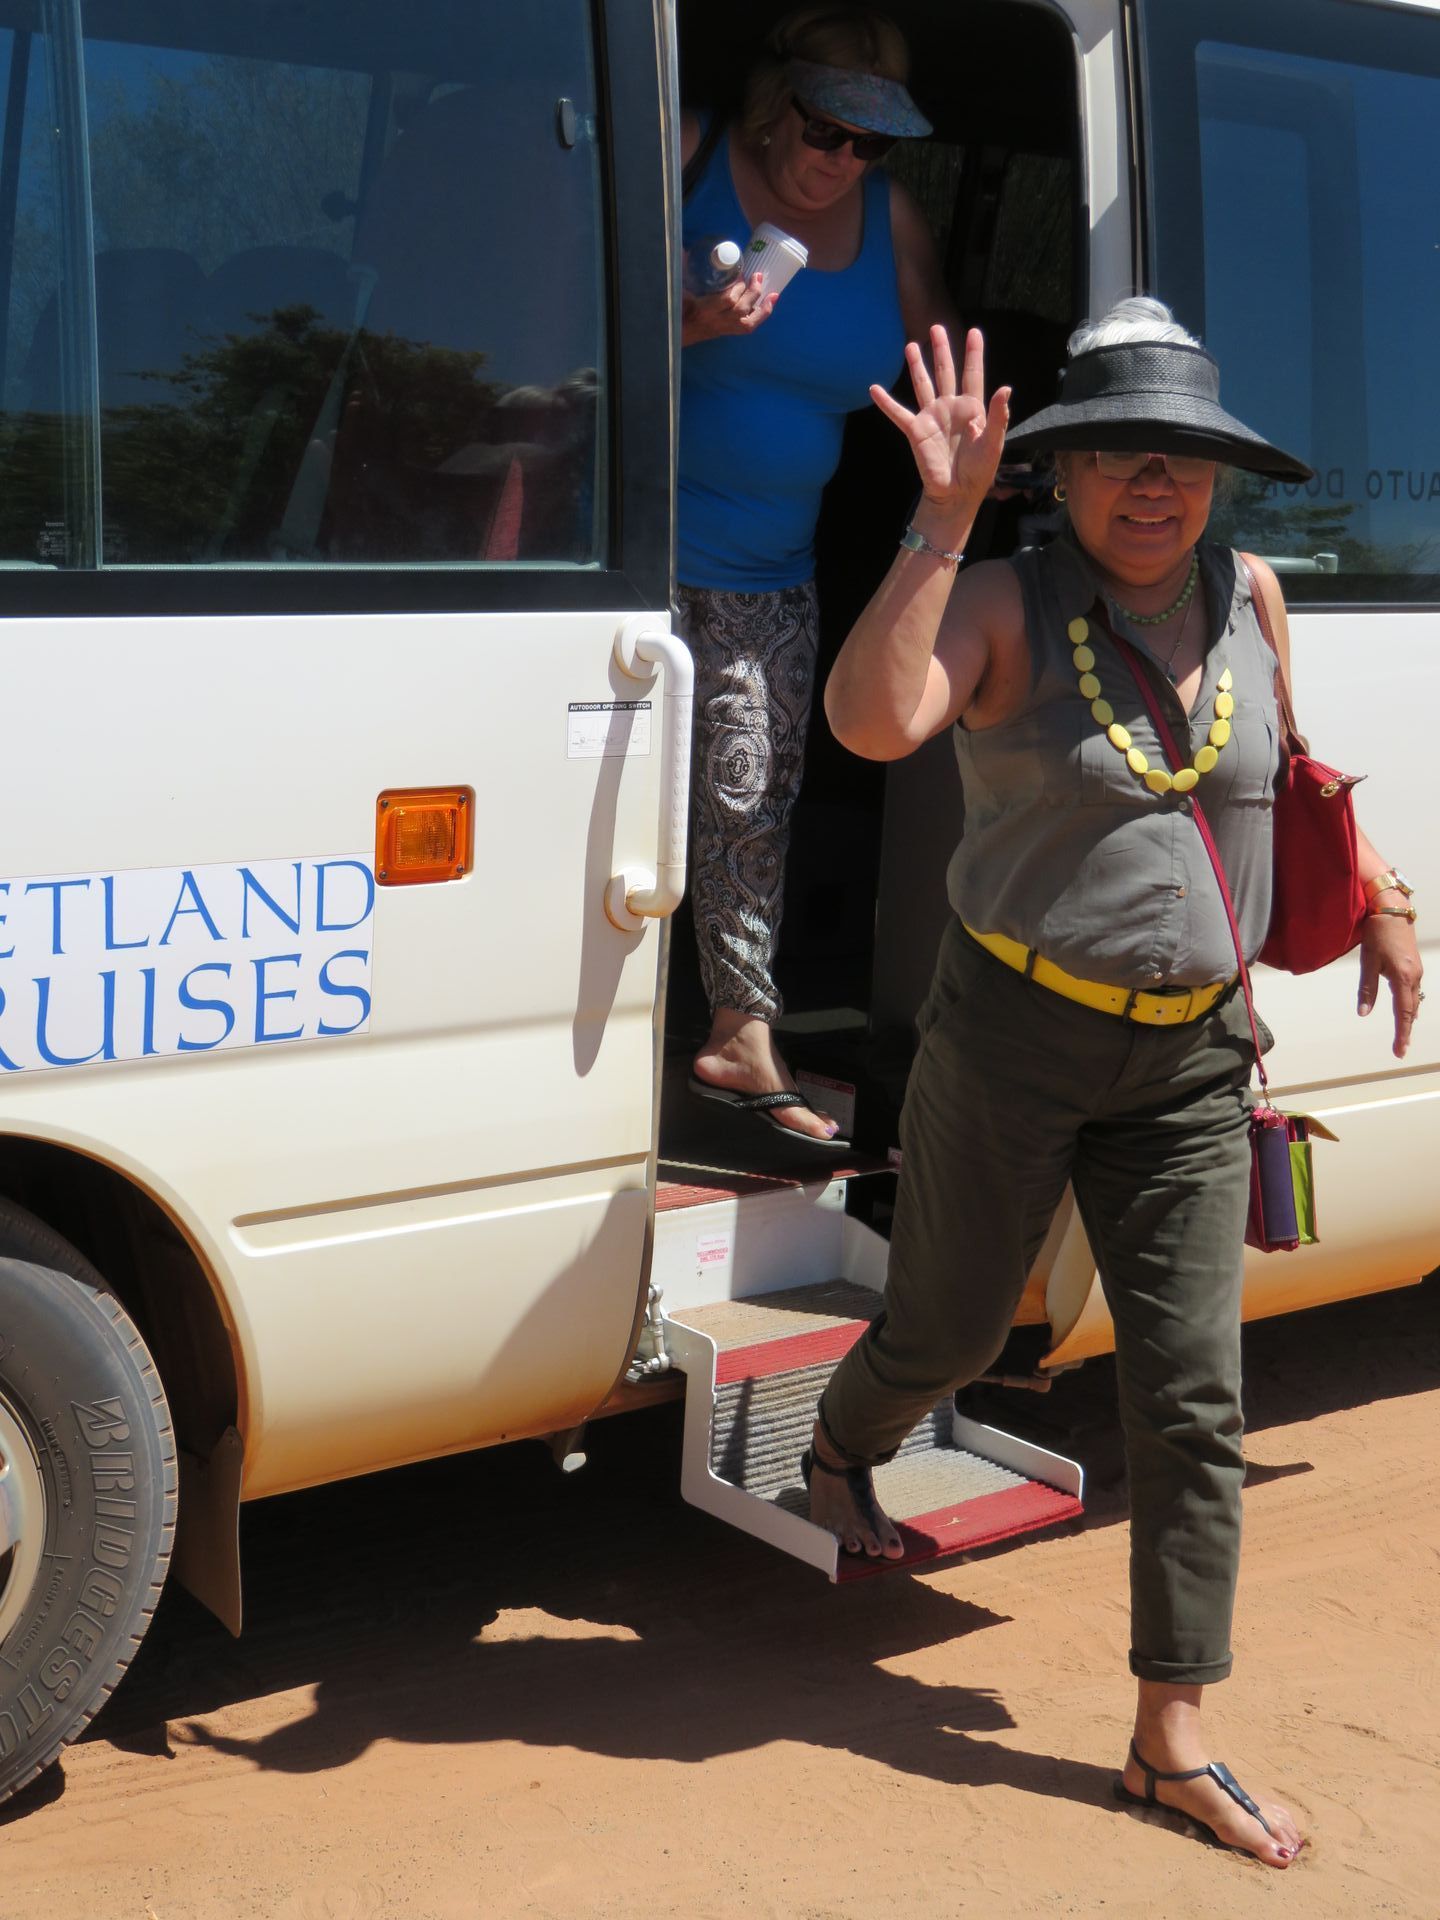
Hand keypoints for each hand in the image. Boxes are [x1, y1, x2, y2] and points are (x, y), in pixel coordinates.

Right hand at [681, 272, 777, 344]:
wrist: (677, 333)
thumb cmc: (677, 308)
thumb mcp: (678, 289)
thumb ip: (683, 270)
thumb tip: (683, 249)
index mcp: (703, 310)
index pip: (726, 300)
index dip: (737, 287)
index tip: (740, 273)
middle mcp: (716, 322)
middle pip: (740, 310)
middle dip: (752, 293)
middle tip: (757, 275)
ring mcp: (723, 329)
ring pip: (747, 323)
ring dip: (762, 308)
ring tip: (773, 294)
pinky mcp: (727, 331)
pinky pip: (747, 327)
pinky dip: (761, 316)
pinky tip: (769, 303)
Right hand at [869, 325, 1010, 513]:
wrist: (956, 493)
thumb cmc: (979, 471)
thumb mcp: (993, 443)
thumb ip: (999, 415)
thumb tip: (1006, 388)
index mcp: (972, 408)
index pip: (973, 374)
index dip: (974, 353)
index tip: (975, 332)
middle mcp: (951, 408)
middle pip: (946, 371)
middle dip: (942, 349)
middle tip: (937, 326)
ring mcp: (932, 417)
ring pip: (923, 384)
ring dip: (918, 365)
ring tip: (912, 345)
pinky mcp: (915, 431)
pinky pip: (898, 413)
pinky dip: (886, 402)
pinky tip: (874, 389)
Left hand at [1357, 911, 1422, 1057]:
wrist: (1391, 909)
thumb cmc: (1378, 933)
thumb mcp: (1368, 961)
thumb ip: (1367, 988)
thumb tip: (1364, 1013)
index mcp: (1403, 978)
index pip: (1404, 1013)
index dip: (1401, 1033)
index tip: (1399, 1050)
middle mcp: (1414, 976)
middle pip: (1411, 1009)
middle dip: (1405, 1029)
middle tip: (1400, 1047)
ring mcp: (1416, 970)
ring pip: (1414, 1000)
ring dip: (1408, 1017)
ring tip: (1403, 1033)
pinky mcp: (1414, 964)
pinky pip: (1413, 990)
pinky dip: (1410, 1003)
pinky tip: (1406, 1008)